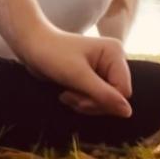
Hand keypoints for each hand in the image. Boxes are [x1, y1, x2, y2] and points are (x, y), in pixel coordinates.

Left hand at [15, 28, 132, 117]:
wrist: (31, 46)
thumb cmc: (52, 55)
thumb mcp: (77, 75)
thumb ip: (103, 94)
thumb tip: (128, 112)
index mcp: (115, 53)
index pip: (124, 92)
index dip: (104, 101)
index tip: (80, 98)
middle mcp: (114, 61)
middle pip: (115, 99)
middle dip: (91, 102)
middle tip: (70, 95)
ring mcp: (104, 70)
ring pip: (105, 102)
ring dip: (84, 104)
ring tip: (67, 94)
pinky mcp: (94, 78)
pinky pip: (96, 100)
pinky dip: (81, 102)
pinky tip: (67, 94)